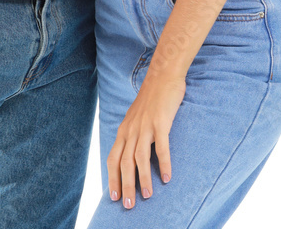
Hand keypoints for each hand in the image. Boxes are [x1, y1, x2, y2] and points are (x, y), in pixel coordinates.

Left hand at [107, 71, 185, 208]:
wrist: (162, 75)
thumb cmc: (151, 98)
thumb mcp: (135, 117)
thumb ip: (133, 134)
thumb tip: (132, 155)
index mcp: (124, 130)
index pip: (113, 158)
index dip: (112, 178)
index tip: (114, 197)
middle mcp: (131, 129)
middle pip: (124, 162)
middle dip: (126, 185)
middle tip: (129, 205)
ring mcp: (145, 125)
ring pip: (140, 157)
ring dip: (143, 178)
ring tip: (147, 196)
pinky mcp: (160, 122)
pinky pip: (161, 146)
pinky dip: (163, 162)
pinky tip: (167, 176)